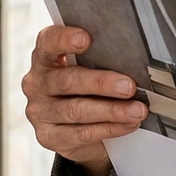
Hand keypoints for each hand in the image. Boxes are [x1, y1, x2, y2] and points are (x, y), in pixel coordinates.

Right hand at [21, 26, 148, 175]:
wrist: (75, 128)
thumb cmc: (85, 89)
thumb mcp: (88, 69)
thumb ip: (100, 59)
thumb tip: (133, 60)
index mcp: (45, 58)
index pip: (48, 42)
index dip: (64, 39)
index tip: (86, 39)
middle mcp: (37, 83)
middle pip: (67, 80)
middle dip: (102, 83)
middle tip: (129, 86)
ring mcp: (40, 112)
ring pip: (76, 110)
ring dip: (112, 110)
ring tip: (137, 110)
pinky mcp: (49, 137)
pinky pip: (82, 133)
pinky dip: (109, 128)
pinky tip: (128, 124)